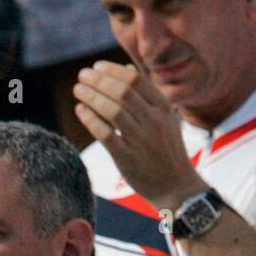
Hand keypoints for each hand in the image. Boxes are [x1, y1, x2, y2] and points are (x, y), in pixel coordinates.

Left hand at [72, 60, 202, 211]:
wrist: (177, 188)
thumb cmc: (167, 151)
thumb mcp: (165, 119)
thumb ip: (146, 95)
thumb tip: (126, 68)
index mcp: (163, 108)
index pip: (135, 79)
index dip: (112, 70)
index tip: (96, 67)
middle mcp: (154, 122)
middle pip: (122, 92)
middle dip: (98, 80)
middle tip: (82, 76)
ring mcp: (142, 141)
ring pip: (113, 111)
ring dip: (91, 97)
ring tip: (78, 90)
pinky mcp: (128, 159)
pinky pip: (106, 135)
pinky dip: (90, 120)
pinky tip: (81, 111)